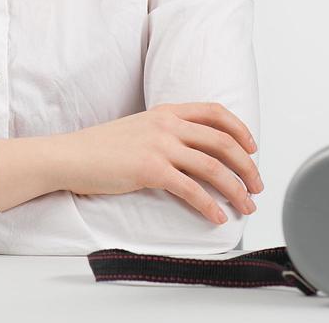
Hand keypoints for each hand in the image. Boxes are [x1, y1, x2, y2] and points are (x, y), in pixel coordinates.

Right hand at [54, 102, 261, 223]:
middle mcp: (167, 124)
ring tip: (246, 206)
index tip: (253, 147)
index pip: (215, 112)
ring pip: (213, 167)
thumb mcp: (139, 127)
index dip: (240, 130)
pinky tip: (217, 217)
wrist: (71, 155)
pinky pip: (191, 189)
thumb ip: (166, 131)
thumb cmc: (101, 147)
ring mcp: (159, 145)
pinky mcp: (150, 169)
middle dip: (247, 166)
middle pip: (222, 141)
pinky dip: (209, 205)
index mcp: (167, 111)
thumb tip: (193, 151)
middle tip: (257, 185)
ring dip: (235, 189)